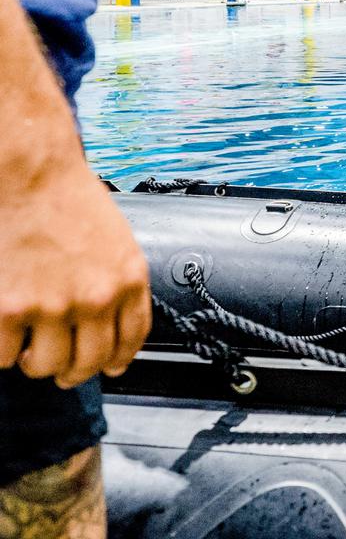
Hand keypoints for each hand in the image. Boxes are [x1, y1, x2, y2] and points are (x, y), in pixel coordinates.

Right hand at [0, 160, 151, 388]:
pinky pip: (5, 356)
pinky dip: (3, 351)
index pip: (132, 339)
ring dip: (35, 363)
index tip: (109, 367)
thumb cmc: (70, 200)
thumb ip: (117, 281)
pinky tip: (5, 332)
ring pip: (46, 366)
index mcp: (128, 280)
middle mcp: (97, 298)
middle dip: (74, 372)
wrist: (31, 174)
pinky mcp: (10, 309)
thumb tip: (112, 322)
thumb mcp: (116, 241)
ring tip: (28, 348)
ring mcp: (54, 306)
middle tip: (59, 368)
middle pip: (89, 362)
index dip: (118, 360)